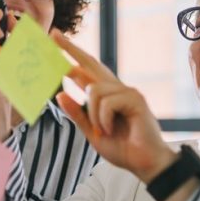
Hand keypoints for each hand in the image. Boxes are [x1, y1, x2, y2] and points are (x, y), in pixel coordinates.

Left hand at [51, 31, 176, 182]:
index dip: (71, 56)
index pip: (87, 70)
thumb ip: (78, 114)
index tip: (55, 40)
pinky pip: (106, 102)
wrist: (145, 164)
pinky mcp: (135, 99)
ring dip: (93, 115)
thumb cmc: (123, 149)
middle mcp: (116, 89)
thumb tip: (60, 94)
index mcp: (106, 96)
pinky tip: (112, 130)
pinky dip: (104, 119)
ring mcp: (127, 92)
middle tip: (53, 36)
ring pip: (94, 90)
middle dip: (71, 50)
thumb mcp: (92, 132)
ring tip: (103, 131)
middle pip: (91, 63)